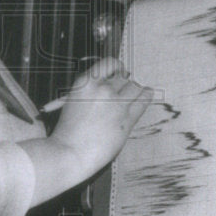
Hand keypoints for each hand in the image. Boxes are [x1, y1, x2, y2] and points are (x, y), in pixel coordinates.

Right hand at [49, 58, 152, 177]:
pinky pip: (142, 101)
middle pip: (122, 78)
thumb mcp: (73, 100)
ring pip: (135, 87)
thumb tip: (111, 84)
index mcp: (85, 82)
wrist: (69, 153)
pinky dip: (146, 95)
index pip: (109, 63)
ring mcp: (116, 103)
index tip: (119, 72)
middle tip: (122, 92)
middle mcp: (102, 88)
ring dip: (134, 90)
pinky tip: (148, 93)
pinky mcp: (126, 119)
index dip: (116, 67)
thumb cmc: (68, 131)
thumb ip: (91, 90)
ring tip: (135, 94)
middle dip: (123, 84)